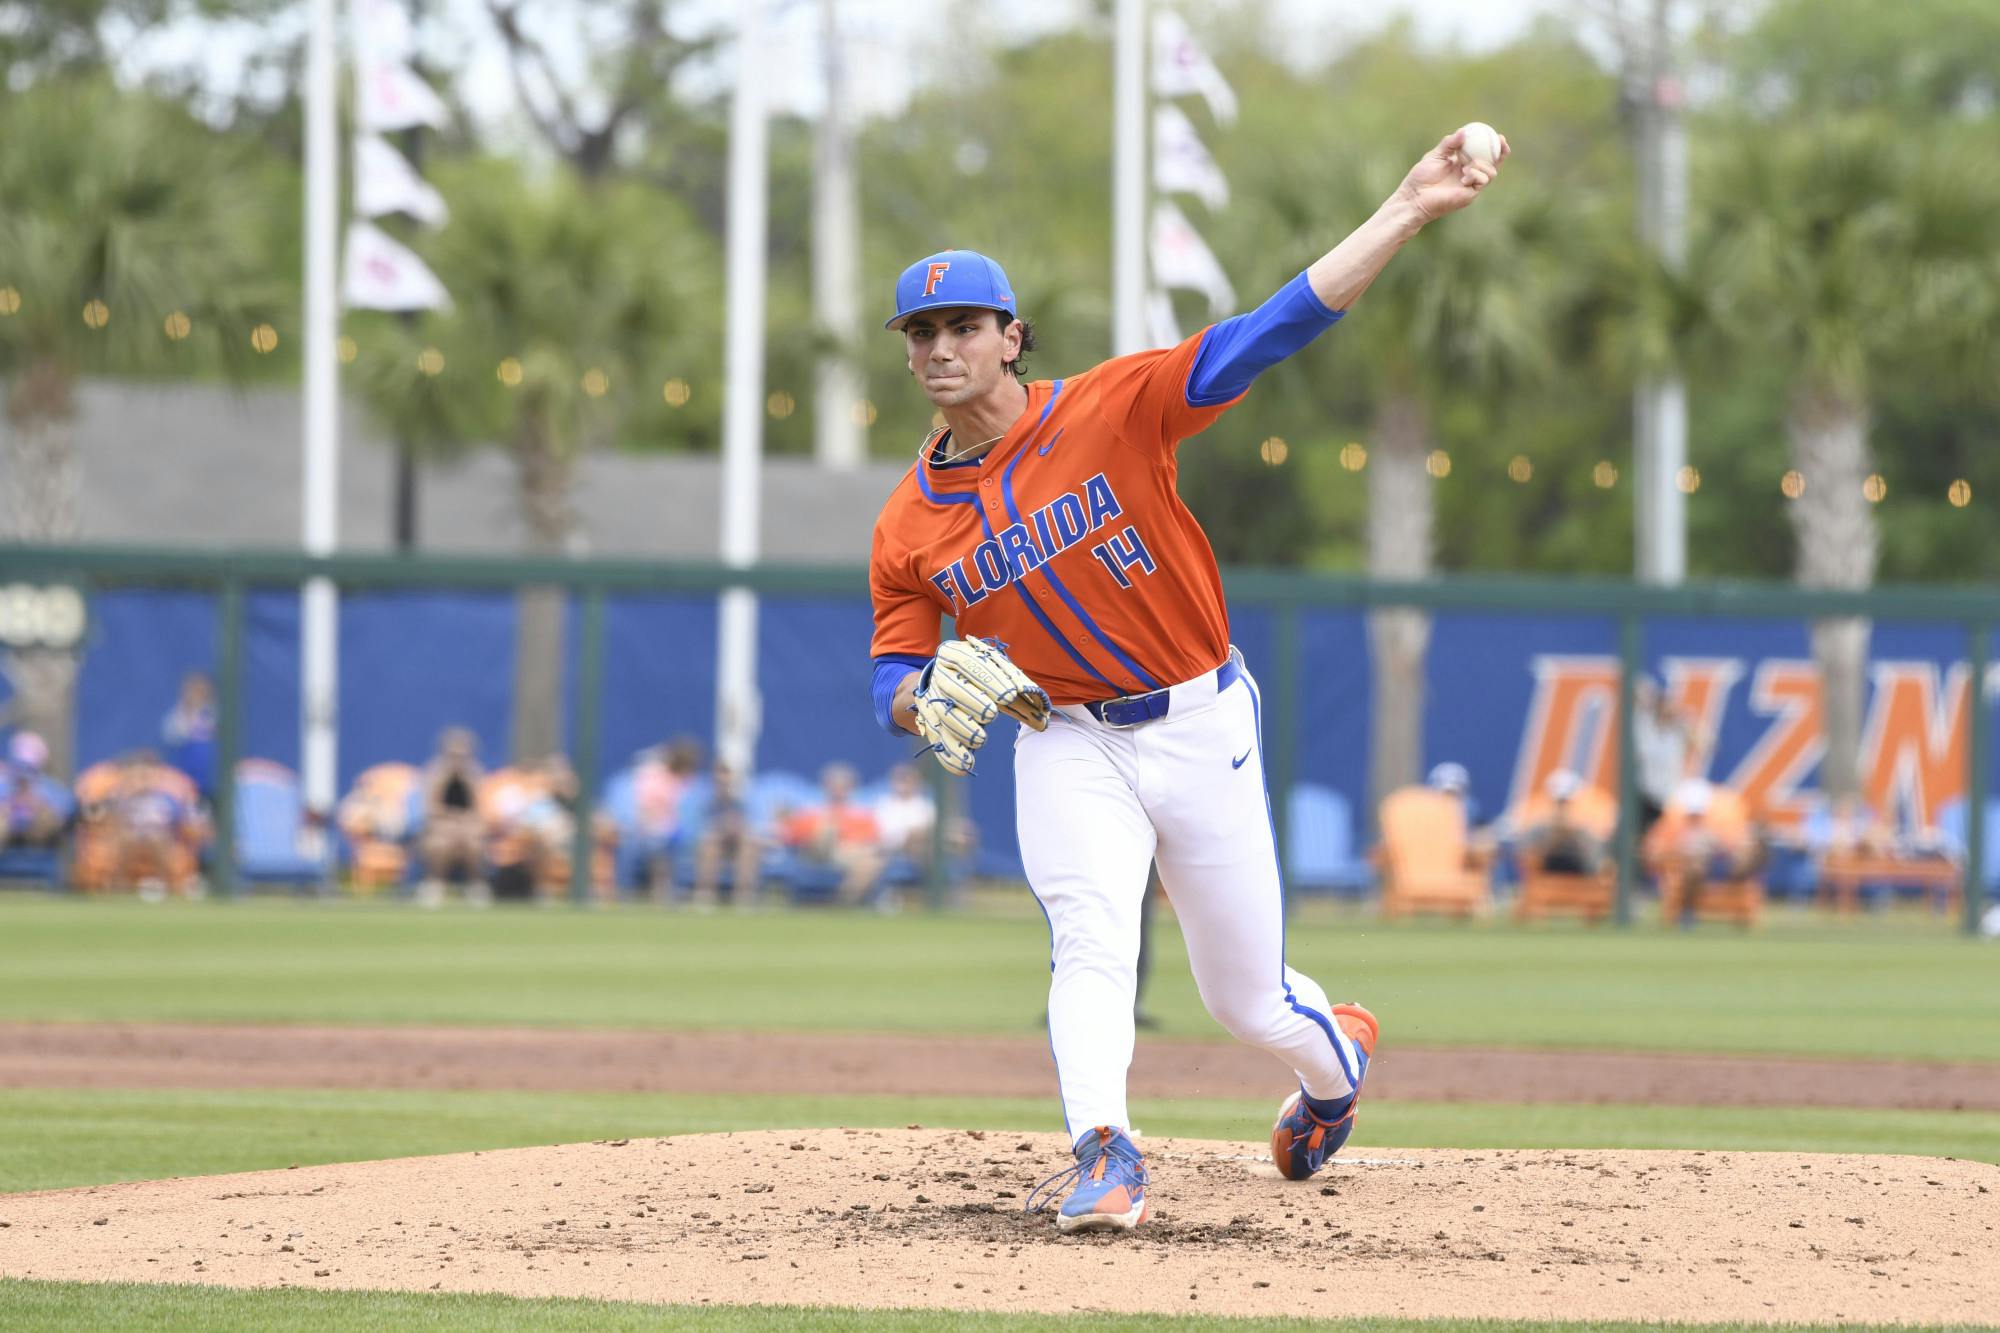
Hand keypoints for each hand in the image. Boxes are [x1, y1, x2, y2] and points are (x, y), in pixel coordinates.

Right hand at [910, 638, 1051, 776]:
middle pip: (951, 688)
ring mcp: (932, 699)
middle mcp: (938, 675)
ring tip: (980, 740)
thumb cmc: (981, 675)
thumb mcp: (997, 672)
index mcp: (954, 654)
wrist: (946, 680)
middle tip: (991, 714)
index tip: (1010, 694)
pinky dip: (950, 755)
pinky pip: (937, 739)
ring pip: (943, 714)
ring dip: (961, 729)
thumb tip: (1043, 716)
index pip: (969, 662)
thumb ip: (1018, 688)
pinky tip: (964, 766)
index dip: (989, 678)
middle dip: (973, 702)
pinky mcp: (929, 722)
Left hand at [1394, 127, 1509, 223]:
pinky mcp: (1470, 195)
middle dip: (1501, 152)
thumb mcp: (1435, 155)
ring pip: (1491, 172)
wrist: (1414, 197)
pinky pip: (1483, 181)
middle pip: (1493, 163)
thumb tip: (1463, 131)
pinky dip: (1476, 174)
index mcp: (1462, 164)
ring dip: (1483, 164)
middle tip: (1501, 141)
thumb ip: (1449, 144)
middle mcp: (1469, 175)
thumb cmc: (1421, 178)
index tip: (1498, 134)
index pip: (1483, 153)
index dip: (1493, 145)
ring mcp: (1471, 185)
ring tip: (1466, 166)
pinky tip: (1464, 176)